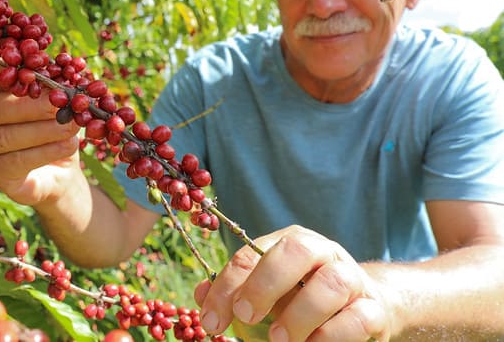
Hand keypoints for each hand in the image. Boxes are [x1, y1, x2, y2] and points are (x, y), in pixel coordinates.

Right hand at [0, 66, 81, 206]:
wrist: (60, 174)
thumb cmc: (57, 133)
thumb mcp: (59, 108)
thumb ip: (56, 92)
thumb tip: (67, 76)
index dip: (14, 70)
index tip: (38, 65)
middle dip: (33, 105)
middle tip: (63, 102)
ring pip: (7, 136)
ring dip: (44, 129)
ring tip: (71, 126)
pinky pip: (17, 161)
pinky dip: (46, 152)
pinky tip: (68, 145)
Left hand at [194, 225, 392, 341]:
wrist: (366, 307)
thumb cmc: (304, 296)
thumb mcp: (268, 289)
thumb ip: (236, 290)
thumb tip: (200, 294)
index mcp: (289, 242)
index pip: (251, 254)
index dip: (226, 286)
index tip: (212, 319)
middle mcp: (322, 252)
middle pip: (296, 251)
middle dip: (265, 283)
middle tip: (245, 316)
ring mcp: (351, 278)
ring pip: (331, 284)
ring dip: (300, 314)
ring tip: (278, 340)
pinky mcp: (374, 309)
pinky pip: (357, 319)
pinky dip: (330, 336)